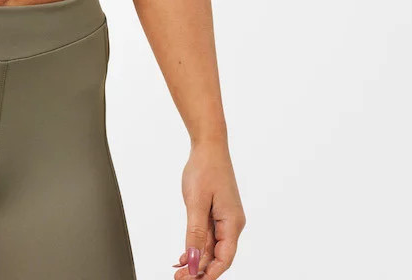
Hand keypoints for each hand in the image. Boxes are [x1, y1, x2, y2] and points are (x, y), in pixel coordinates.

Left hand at [171, 139, 245, 278]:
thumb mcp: (196, 202)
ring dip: (197, 260)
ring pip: (212, 247)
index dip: (209, 274)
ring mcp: (225, 218)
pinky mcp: (217, 212)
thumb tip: (194, 261)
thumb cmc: (205, 168)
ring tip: (178, 271)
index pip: (224, 259)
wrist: (208, 145)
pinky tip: (184, 255)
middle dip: (200, 270)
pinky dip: (197, 246)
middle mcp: (232, 223)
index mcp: (232, 222)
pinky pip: (209, 235)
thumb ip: (196, 233)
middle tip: (179, 279)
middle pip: (218, 256)